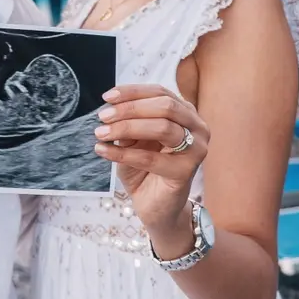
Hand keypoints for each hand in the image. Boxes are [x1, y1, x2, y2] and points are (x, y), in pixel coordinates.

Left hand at [92, 85, 209, 234]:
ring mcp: (196, 149)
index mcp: (186, 113)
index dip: (133, 92)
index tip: (107, 97)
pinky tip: (102, 151)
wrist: (155, 206)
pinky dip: (122, 153)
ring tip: (101, 133)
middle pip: (165, 106)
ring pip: (162, 128)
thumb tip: (112, 110)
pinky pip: (151, 158)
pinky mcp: (186, 172)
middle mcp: (197, 127)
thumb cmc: (145, 169)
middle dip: (130, 109)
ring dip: (126, 128)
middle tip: (103, 116)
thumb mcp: (133, 140)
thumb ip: (128, 122)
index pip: (160, 92)